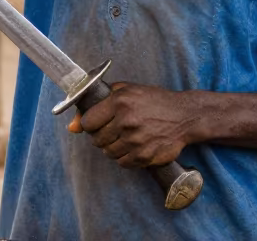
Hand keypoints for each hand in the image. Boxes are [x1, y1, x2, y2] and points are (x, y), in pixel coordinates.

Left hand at [68, 83, 196, 167]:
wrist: (184, 115)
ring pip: (108, 153)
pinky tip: (135, 146)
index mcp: (119, 101)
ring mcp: (135, 140)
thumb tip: (72, 127)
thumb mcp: (125, 92)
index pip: (87, 122)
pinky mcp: (144, 156)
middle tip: (115, 130)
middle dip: (103, 136)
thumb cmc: (153, 101)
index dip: (91, 124)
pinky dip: (126, 157)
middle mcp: (126, 120)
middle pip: (96, 140)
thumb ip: (96, 103)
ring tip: (127, 138)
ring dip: (114, 147)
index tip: (99, 123)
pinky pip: (122, 163)